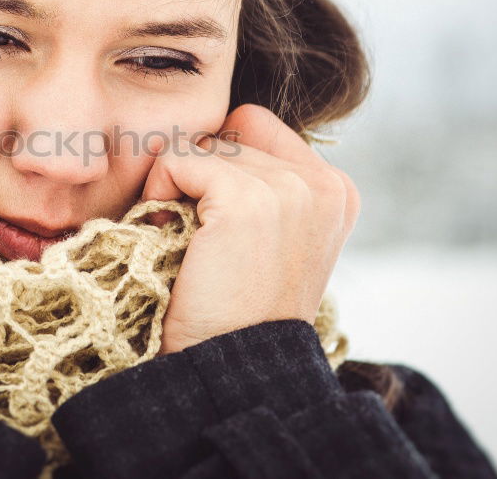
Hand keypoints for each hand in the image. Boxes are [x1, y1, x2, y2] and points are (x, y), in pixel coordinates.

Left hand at [142, 103, 359, 354]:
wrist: (232, 369)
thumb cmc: (236, 309)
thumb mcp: (269, 240)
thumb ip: (260, 185)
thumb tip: (201, 139)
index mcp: (335, 190)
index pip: (256, 127)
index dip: (220, 164)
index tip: (215, 219)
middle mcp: (323, 183)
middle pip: (229, 134)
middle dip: (201, 176)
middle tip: (196, 235)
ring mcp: (290, 189)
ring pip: (203, 146)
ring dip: (179, 187)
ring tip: (187, 242)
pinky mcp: (249, 199)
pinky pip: (180, 161)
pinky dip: (161, 192)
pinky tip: (171, 236)